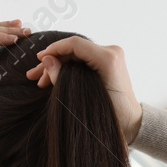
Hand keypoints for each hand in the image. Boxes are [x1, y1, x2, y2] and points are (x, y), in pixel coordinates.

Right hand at [24, 35, 142, 144]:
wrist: (131, 123)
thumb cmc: (113, 114)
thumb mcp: (82, 96)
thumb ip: (62, 77)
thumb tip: (46, 61)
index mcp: (108, 58)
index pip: (74, 44)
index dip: (54, 49)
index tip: (39, 58)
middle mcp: (111, 53)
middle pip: (73, 50)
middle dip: (52, 61)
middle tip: (34, 75)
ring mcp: (110, 57)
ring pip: (76, 56)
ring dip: (58, 66)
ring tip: (40, 81)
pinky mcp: (107, 63)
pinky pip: (82, 61)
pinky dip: (68, 69)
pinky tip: (53, 79)